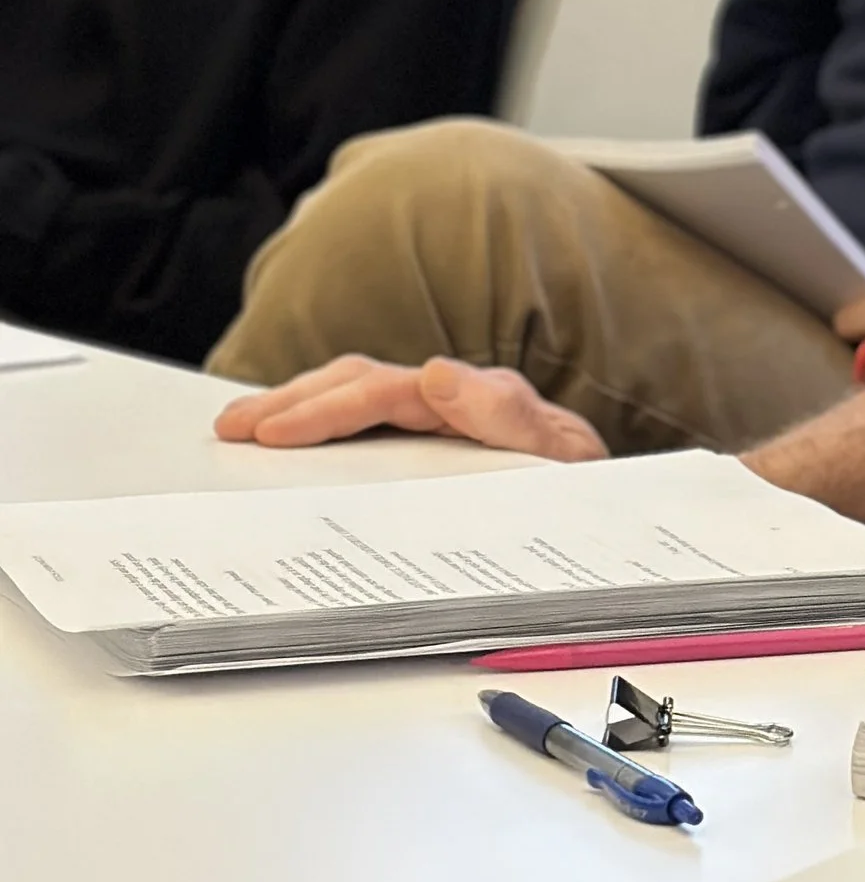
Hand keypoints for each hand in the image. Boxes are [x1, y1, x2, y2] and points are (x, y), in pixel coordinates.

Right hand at [212, 354, 607, 460]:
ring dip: (292, 412)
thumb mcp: (565, 458)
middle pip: (357, 386)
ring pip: (352, 400)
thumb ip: (511, 417)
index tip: (276, 433)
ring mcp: (439, 424)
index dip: (328, 409)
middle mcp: (453, 402)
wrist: (616, 507)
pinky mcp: (429, 451)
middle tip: (231, 430)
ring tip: (234, 432)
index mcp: (478, 400)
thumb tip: (437, 374)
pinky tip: (278, 453)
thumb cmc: (584, 484)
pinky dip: (318, 435)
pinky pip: (365, 433)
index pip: (387, 392)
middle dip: (291, 404)